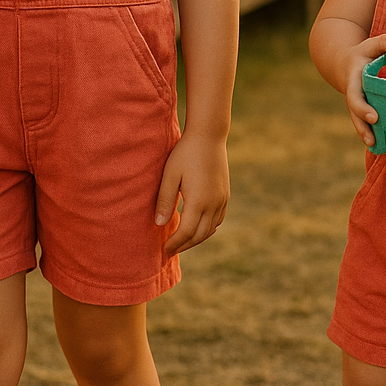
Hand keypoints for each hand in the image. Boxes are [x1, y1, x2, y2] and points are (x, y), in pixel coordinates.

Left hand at [155, 132, 229, 255]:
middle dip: (185, 245)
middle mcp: (213, 203)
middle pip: (199, 235)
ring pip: (211, 229)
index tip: (164, 250)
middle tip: (171, 250)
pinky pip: (218, 219)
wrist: (209, 135)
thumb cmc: (185, 153)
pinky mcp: (225, 194)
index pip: (186, 232)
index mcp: (199, 201)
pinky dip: (208, 228)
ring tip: (182, 241)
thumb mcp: (170, 175)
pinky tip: (198, 227)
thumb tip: (160, 224)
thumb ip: (165, 200)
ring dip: (196, 238)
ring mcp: (222, 199)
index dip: (174, 243)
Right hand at [343, 33, 385, 147]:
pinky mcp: (364, 111)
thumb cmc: (363, 54)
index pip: (355, 97)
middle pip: (356, 116)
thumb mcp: (370, 44)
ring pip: (359, 123)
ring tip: (376, 148)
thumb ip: (383, 42)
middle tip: (373, 140)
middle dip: (363, 128)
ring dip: (367, 135)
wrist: (344, 63)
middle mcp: (354, 97)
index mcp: (354, 82)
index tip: (374, 117)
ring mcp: (358, 106)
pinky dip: (374, 134)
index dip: (363, 108)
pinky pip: (367, 124)